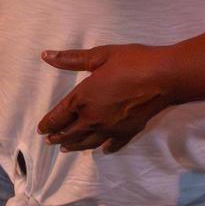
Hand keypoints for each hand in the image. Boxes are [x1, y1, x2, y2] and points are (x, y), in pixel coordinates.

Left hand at [36, 44, 173, 153]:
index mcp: (83, 98)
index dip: (48, 123)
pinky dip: (105, 148)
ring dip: (75, 145)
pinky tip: (103, 150)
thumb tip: (45, 55)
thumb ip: (71, 59)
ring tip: (66, 148)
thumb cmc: (131, 62)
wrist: (163, 77)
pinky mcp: (128, 132)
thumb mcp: (99, 56)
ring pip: (88, 142)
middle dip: (58, 137)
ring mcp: (111, 128)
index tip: (41, 129)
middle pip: (71, 132)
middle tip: (49, 141)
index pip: (60, 115)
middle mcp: (93, 118)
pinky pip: (113, 144)